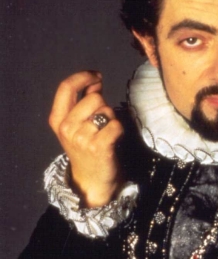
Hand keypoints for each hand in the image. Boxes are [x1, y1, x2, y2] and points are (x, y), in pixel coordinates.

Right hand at [49, 71, 124, 206]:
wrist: (93, 182)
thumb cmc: (88, 150)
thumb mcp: (77, 125)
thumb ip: (84, 101)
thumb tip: (95, 80)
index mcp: (58, 120)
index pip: (66, 87)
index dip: (83, 77)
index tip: (96, 76)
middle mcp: (67, 128)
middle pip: (94, 98)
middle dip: (103, 106)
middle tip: (102, 123)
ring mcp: (81, 138)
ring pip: (107, 111)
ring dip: (112, 119)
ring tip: (106, 134)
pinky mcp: (99, 146)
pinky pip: (116, 124)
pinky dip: (119, 130)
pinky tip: (113, 140)